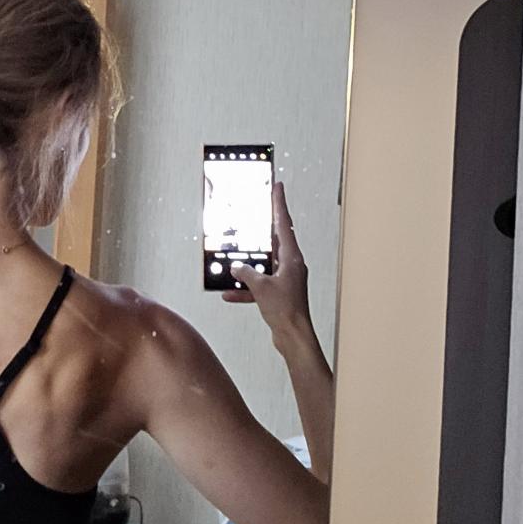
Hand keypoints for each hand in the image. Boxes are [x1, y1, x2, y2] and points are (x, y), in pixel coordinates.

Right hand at [223, 182, 314, 342]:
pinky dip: (246, 289)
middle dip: (264, 229)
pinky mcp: (279, 294)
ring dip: (250, 264)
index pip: (284, 224)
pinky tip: (229, 294)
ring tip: (235, 257)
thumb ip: (246, 273)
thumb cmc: (285, 310)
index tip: (278, 187)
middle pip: (276, 240)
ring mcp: (286, 280)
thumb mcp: (260, 286)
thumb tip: (236, 267)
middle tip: (256, 212)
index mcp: (292, 258)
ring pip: (265, 264)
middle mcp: (291, 266)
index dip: (280, 204)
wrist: (293, 336)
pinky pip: (259, 286)